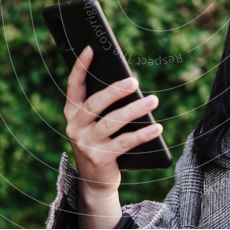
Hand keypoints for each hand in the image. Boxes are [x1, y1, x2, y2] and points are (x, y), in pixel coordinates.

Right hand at [63, 45, 161, 198]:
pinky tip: (157, 127)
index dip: (80, 67)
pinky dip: (143, 134)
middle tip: (135, 81)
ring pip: (112, 122)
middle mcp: (75, 126)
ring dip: (135, 110)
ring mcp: (86, 143)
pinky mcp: (100, 158)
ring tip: (154, 101)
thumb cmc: (100, 141)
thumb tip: (130, 85)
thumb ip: (104, 105)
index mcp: (72, 112)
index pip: (73, 86)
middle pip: (95, 104)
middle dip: (115, 91)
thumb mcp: (96, 122)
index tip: (91, 48)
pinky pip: (125, 143)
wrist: (95, 181)